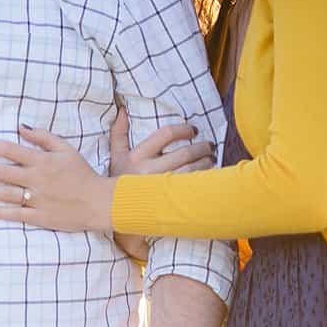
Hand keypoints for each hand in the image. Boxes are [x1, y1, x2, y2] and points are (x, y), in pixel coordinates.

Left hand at [0, 128, 117, 233]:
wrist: (99, 202)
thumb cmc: (82, 173)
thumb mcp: (66, 149)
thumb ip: (43, 137)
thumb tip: (20, 127)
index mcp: (41, 160)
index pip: (8, 149)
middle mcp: (36, 179)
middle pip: (0, 172)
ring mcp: (37, 199)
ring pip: (4, 194)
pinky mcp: (40, 217)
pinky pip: (16, 214)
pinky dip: (0, 212)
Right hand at [106, 110, 215, 262]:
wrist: (115, 215)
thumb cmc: (117, 184)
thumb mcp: (115, 157)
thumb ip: (118, 133)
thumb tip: (123, 111)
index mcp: (137, 157)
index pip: (165, 135)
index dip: (183, 130)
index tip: (193, 131)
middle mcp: (148, 172)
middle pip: (184, 154)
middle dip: (201, 147)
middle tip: (209, 146)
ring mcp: (159, 189)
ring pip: (191, 171)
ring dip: (206, 163)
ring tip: (211, 160)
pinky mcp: (167, 203)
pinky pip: (190, 188)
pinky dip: (202, 181)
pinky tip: (207, 178)